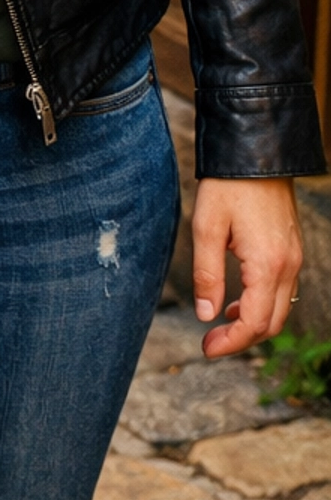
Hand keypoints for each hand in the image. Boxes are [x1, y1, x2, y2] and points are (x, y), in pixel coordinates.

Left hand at [192, 176, 301, 357]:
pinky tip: (238, 298)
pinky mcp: (292, 248)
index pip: (255, 323)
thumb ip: (207, 275)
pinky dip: (262, 303)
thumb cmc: (227, 186)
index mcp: (268, 265)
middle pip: (272, 323)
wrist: (255, 150)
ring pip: (280, 309)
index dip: (231, 342)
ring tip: (221, 322)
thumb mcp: (206, 228)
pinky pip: (283, 289)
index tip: (206, 348)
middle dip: (243, 339)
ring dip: (253, 322)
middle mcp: (289, 266)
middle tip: (211, 342)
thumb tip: (205, 315)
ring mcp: (294, 257)